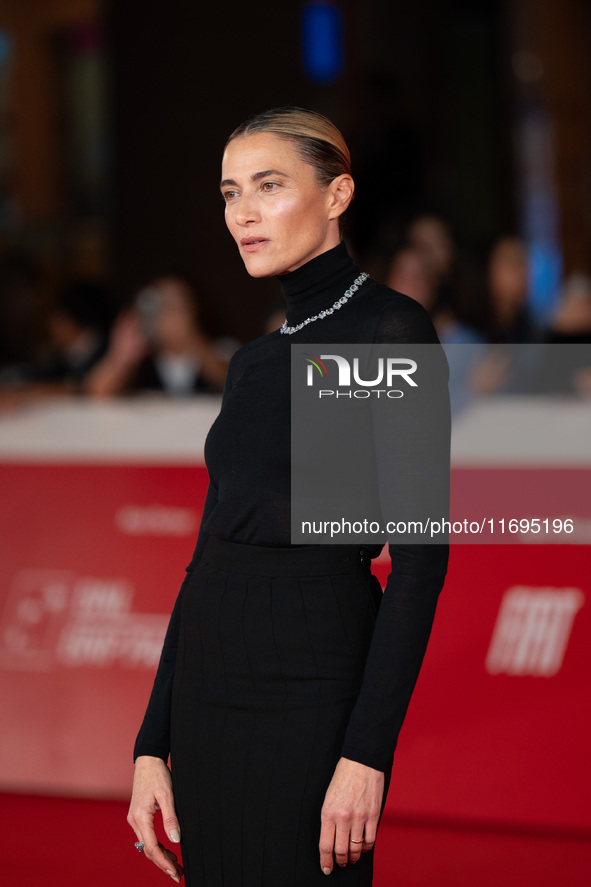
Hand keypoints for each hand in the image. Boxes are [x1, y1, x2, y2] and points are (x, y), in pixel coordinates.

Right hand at [127, 755, 183, 881]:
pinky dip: (157, 845)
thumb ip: (171, 818)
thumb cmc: (158, 774)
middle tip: (178, 873)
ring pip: (147, 845)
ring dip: (161, 856)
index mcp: (140, 816)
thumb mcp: (167, 795)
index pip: (152, 847)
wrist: (148, 761)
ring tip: (176, 865)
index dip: (164, 861)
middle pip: (148, 850)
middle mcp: (134, 820)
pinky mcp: (138, 816)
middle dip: (163, 863)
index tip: (175, 871)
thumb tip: (175, 840)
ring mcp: (135, 819)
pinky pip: (147, 836)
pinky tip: (168, 850)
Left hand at [319, 756, 383, 875]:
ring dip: (354, 857)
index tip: (326, 868)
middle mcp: (343, 817)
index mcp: (328, 812)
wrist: (361, 761)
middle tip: (341, 864)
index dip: (326, 861)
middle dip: (340, 861)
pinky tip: (363, 847)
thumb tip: (331, 838)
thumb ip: (330, 817)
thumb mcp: (329, 796)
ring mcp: (359, 817)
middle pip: (341, 851)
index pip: (325, 845)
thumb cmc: (344, 776)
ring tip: (352, 858)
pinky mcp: (373, 815)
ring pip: (356, 848)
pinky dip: (366, 847)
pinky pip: (370, 840)